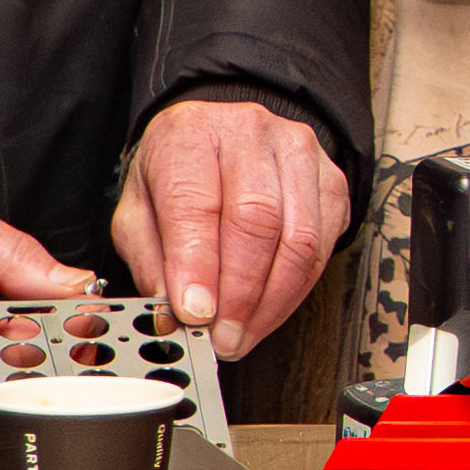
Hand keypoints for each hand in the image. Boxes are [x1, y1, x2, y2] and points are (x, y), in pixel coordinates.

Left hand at [109, 97, 344, 348]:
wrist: (221, 142)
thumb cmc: (179, 177)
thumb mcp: (138, 212)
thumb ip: (151, 262)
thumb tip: (174, 313)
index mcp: (189, 134)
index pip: (196, 203)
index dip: (198, 265)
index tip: (195, 313)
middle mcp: (248, 133)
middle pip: (256, 220)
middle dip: (239, 293)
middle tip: (222, 336)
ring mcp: (298, 152)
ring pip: (298, 238)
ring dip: (271, 300)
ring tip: (244, 333)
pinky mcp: (331, 180)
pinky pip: (322, 246)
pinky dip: (296, 291)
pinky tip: (270, 311)